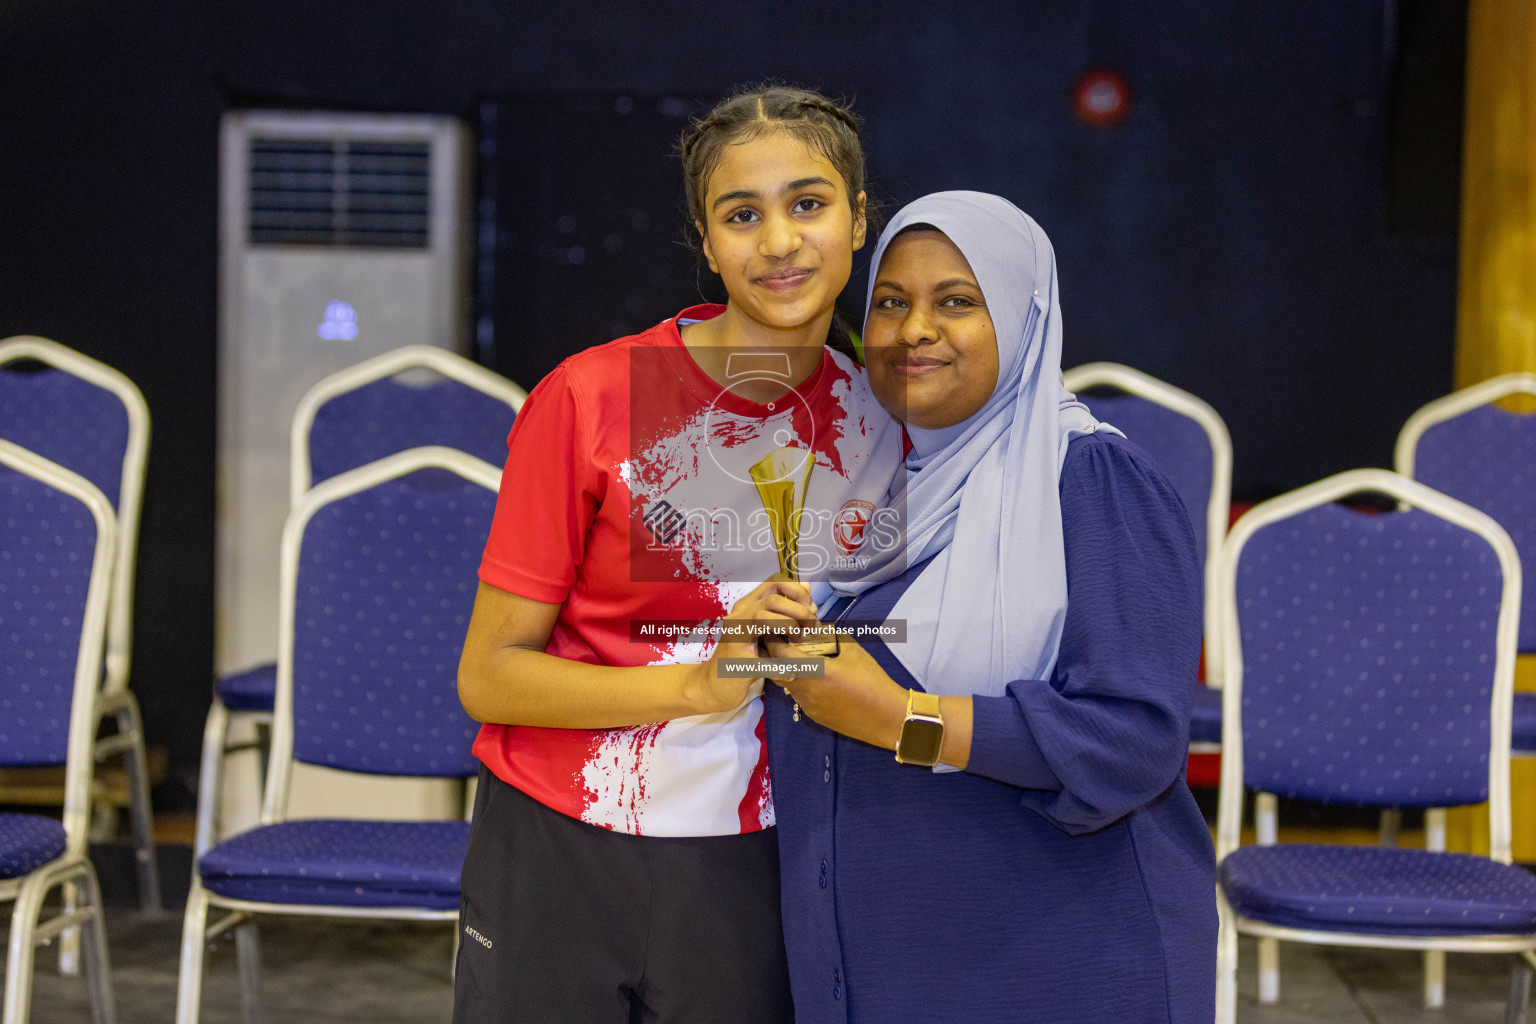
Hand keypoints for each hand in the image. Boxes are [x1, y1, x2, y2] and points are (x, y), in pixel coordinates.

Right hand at [689, 575, 817, 714]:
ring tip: (799, 641)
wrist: (715, 686)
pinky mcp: (736, 660)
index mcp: (747, 606)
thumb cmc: (744, 657)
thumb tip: (807, 588)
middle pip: (772, 599)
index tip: (810, 606)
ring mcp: (735, 636)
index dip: (796, 590)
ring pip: (763, 617)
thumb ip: (784, 611)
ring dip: (790, 627)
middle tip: (812, 626)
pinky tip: (790, 674)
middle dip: (799, 610)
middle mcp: (739, 616)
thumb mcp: (765, 630)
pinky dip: (780, 667)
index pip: (774, 582)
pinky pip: (763, 660)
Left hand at [764, 636, 907, 750]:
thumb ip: (834, 638)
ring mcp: (808, 706)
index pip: (780, 653)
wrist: (887, 717)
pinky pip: (800, 697)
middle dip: (776, 656)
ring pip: (787, 685)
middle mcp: (806, 691)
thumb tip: (822, 630)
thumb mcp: (854, 652)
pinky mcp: (815, 716)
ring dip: (789, 671)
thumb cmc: (873, 681)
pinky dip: (802, 684)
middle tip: (786, 644)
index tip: (777, 630)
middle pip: (776, 671)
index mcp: (815, 671)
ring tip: (804, 660)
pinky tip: (818, 679)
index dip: (775, 640)